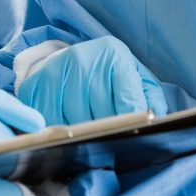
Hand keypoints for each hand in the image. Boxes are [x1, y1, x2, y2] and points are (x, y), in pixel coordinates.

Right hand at [17, 36, 166, 123]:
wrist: (71, 58)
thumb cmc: (108, 71)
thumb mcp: (134, 75)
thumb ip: (150, 96)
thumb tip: (158, 121)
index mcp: (114, 55)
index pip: (130, 102)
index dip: (134, 125)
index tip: (134, 137)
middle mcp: (85, 59)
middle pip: (103, 117)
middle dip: (110, 134)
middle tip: (112, 139)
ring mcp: (58, 71)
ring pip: (78, 124)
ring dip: (85, 137)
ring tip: (91, 135)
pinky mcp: (38, 84)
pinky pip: (53, 123)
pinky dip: (62, 134)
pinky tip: (68, 131)